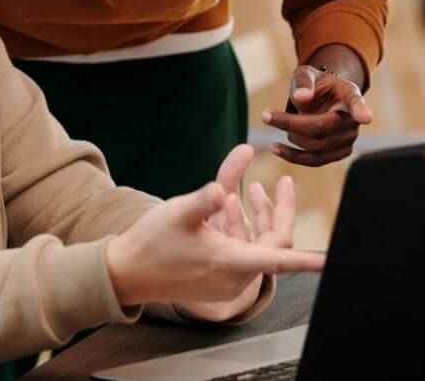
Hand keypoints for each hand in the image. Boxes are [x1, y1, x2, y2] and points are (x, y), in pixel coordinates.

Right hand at [104, 162, 323, 319]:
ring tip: (251, 186)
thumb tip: (230, 180)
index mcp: (229, 261)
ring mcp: (227, 279)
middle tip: (284, 182)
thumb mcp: (178, 212)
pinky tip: (226, 203)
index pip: (279, 259)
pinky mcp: (218, 277)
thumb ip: (207, 195)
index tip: (331, 261)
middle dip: (277, 211)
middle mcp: (234, 274)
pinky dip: (240, 226)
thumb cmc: (152, 242)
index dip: (307, 261)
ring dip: (257, 215)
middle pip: (273, 243)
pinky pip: (241, 250)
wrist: (127, 272)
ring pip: (257, 245)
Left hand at [262, 64, 372, 165]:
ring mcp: (348, 139)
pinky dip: (294, 156)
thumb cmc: (315, 84)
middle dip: (291, 124)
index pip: (355, 103)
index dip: (360, 111)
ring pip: (317, 147)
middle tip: (266, 115)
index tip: (366, 117)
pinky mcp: (339, 153)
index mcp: (349, 95)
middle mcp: (353, 120)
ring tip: (272, 122)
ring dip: (290, 138)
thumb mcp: (306, 74)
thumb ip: (303, 82)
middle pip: (322, 128)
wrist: (324, 97)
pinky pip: (317, 160)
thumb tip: (302, 97)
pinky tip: (276, 148)